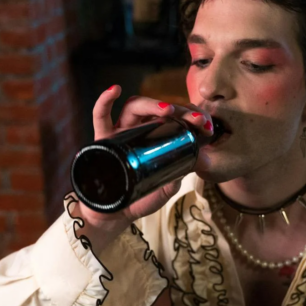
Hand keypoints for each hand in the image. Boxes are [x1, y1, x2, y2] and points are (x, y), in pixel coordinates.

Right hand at [75, 86, 212, 250]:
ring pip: (134, 107)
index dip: (191, 117)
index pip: (175, 118)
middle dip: (179, 110)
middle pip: (158, 109)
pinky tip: (114, 89)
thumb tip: (190, 166)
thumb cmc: (139, 199)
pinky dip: (104, 101)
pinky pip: (100, 116)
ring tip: (167, 110)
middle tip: (194, 118)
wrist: (114, 215)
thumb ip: (174, 181)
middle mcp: (139, 130)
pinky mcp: (102, 140)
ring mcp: (120, 132)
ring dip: (151, 104)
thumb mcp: (162, 191)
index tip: (206, 125)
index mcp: (156, 138)